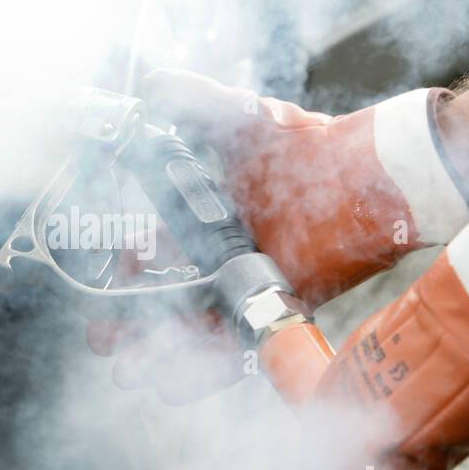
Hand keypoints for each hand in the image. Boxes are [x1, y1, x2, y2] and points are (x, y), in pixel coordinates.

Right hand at [89, 69, 468, 401]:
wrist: (368, 177)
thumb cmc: (306, 145)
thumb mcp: (241, 119)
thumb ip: (196, 103)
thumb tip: (151, 84)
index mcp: (213, 216)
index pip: (160, 250)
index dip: (130, 268)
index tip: (104, 282)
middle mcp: (229, 255)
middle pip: (170, 298)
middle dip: (131, 323)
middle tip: (100, 341)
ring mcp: (254, 284)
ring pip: (196, 328)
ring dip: (161, 353)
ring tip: (126, 372)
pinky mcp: (280, 307)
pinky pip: (238, 345)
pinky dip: (208, 368)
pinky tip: (174, 385)